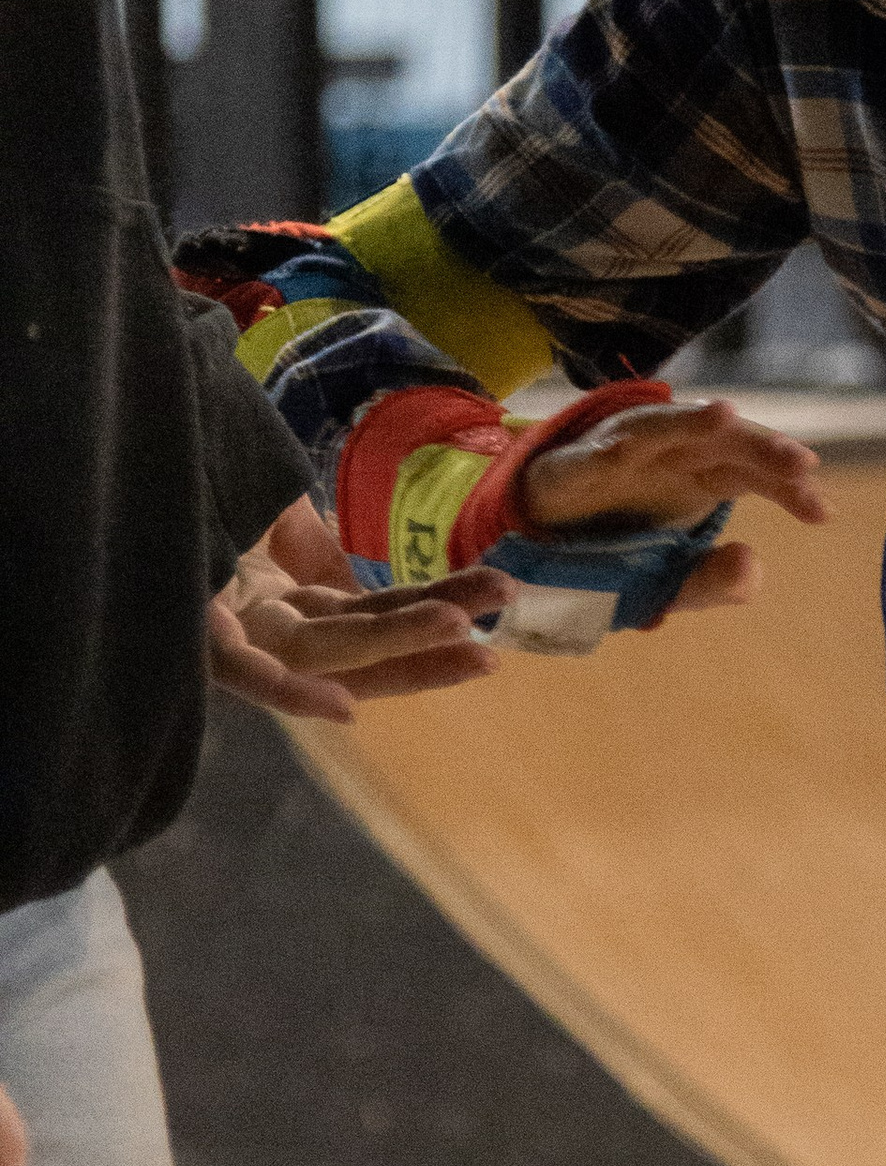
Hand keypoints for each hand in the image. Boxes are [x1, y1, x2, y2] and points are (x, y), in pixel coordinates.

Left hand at [209, 497, 509, 725]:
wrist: (100, 456)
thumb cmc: (190, 488)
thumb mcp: (269, 507)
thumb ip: (309, 539)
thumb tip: (350, 563)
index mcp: (280, 601)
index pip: (371, 611)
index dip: (432, 605)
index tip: (499, 592)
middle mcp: (262, 624)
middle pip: (361, 640)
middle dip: (433, 636)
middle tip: (504, 611)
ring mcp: (228, 631)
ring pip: (321, 653)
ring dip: (391, 645)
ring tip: (458, 627)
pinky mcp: (190, 632)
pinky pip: (242, 671)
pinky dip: (291, 692)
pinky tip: (343, 708)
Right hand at [516, 399, 828, 619]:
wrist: (546, 554)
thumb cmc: (623, 550)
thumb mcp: (676, 582)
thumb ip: (715, 581)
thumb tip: (752, 563)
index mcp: (704, 473)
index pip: (757, 471)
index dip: (788, 486)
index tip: (822, 511)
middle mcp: (670, 454)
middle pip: (724, 442)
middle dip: (761, 448)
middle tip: (802, 462)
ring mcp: (621, 454)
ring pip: (662, 429)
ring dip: (691, 422)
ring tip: (725, 416)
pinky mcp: (571, 468)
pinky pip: (588, 458)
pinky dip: (602, 452)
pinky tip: (618, 453)